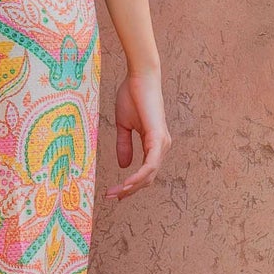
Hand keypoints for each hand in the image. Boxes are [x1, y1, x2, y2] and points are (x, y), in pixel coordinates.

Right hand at [105, 67, 169, 199]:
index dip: (130, 184)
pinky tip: (128, 184)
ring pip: (149, 175)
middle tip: (111, 196)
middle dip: (129, 190)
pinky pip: (150, 165)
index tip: (114, 192)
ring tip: (116, 193)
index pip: (145, 172)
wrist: (139, 77)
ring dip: (132, 187)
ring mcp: (161, 143)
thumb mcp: (124, 125)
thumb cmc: (132, 96)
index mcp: (154, 143)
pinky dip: (139, 177)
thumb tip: (123, 165)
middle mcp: (161, 146)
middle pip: (148, 178)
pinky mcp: (158, 138)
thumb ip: (124, 145)